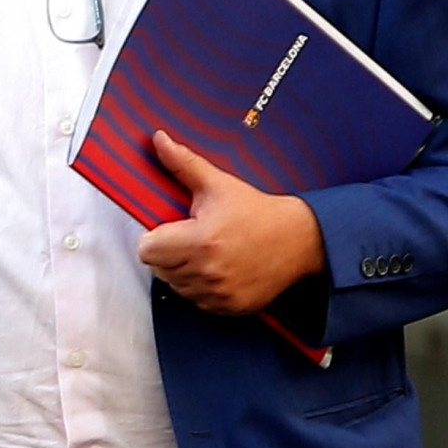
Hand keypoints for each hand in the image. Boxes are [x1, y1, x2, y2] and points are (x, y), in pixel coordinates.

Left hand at [138, 129, 324, 315]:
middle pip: (158, 269)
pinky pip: (196, 301)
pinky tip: (221, 269)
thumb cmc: (258, 211)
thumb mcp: (219, 185)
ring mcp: (218, 294)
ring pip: (176, 286)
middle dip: (169, 253)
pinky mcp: (228, 308)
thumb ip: (183, 164)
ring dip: (184, 272)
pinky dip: (203, 288)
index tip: (175, 229)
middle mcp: (207, 272)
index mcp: (200, 241)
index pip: (146, 249)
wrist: (301, 239)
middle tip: (195, 238)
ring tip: (211, 252)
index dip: (156, 237)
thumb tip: (159, 140)